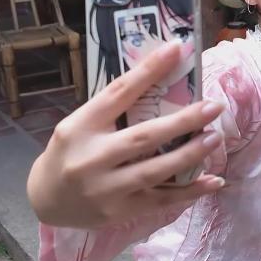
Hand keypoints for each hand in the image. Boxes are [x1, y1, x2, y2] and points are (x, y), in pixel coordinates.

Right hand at [27, 41, 225, 228]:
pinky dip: (190, 192)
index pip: (119, 92)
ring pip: (155, 171)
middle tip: (214, 106)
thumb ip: (112, 111)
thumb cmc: (69, 153)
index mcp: (80, 126)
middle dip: (183, 121)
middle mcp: (91, 157)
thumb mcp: (79, 126)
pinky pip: (161, 201)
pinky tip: (214, 181)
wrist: (45, 200)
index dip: (149, 70)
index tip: (177, 49)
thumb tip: (161, 80)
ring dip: (190, 155)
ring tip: (215, 138)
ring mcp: (105, 188)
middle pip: (144, 136)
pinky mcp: (119, 211)